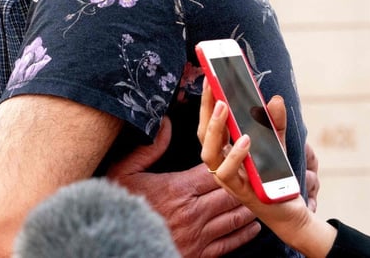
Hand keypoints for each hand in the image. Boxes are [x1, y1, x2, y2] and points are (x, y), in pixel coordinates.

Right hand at [106, 118, 259, 257]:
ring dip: (247, 206)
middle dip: (242, 180)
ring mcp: (199, 235)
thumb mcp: (124, 173)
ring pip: (235, 217)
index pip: (214, 169)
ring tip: (254, 195)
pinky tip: (251, 226)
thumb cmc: (118, 207)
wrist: (115, 243)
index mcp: (177, 189)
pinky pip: (230, 243)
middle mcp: (193, 212)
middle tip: (252, 170)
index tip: (235, 149)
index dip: (228, 158)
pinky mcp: (200, 254)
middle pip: (230, 192)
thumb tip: (165, 124)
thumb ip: (148, 149)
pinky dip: (244, 233)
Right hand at [197, 82, 336, 257]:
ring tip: (224, 108)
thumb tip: (275, 99)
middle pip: (203, 134)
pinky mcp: (238, 191)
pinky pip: (227, 173)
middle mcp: (220, 163)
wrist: (290, 210)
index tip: (210, 78)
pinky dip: (235, 155)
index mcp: (224, 150)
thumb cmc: (276, 177)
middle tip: (215, 87)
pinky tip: (245, 140)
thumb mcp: (277, 144)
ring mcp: (226, 178)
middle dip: (206, 110)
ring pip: (209, 153)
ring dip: (215, 129)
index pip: (209, 123)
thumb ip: (275, 122)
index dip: (207, 102)